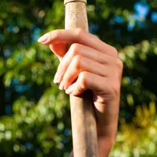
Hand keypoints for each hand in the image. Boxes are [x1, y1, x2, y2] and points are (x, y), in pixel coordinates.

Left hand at [38, 29, 122, 148]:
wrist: (99, 122)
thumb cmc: (86, 93)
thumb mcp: (73, 71)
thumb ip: (64, 55)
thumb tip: (50, 41)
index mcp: (106, 50)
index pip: (80, 34)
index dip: (59, 35)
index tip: (41, 40)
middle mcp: (113, 58)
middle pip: (76, 49)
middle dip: (61, 65)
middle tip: (58, 81)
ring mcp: (115, 72)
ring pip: (78, 62)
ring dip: (66, 77)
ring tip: (65, 88)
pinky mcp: (112, 87)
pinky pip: (84, 78)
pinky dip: (74, 87)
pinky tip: (74, 93)